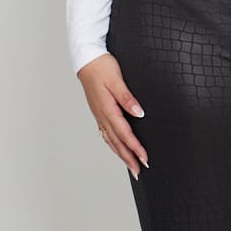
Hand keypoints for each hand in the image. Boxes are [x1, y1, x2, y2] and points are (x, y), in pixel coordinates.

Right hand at [77, 53, 148, 179]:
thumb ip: (127, 98)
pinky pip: (106, 133)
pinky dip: (113, 144)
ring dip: (121, 154)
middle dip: (128, 158)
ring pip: (111, 140)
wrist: (86, 58)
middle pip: (117, 142)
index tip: (144, 158)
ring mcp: (99, 114)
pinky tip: (117, 148)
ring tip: (131, 166)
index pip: (124, 133)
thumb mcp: (116, 79)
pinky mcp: (98, 111)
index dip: (135, 147)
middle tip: (139, 171)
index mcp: (107, 108)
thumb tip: (139, 113)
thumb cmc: (101, 66)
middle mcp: (102, 115)